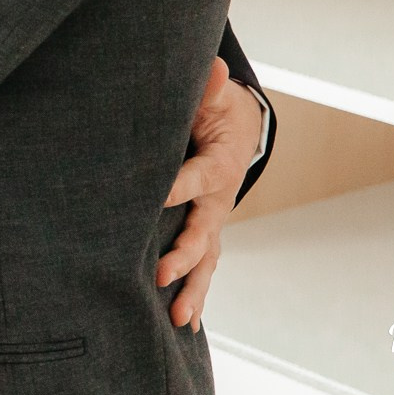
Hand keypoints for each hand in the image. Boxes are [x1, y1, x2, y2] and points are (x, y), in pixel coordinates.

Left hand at [159, 56, 263, 329]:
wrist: (239, 127)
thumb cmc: (214, 108)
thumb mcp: (212, 95)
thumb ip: (209, 87)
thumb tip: (215, 67)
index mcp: (220, 163)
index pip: (197, 177)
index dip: (177, 186)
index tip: (154, 196)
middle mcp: (219, 199)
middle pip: (204, 231)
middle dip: (184, 254)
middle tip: (158, 273)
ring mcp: (213, 220)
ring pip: (206, 259)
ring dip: (193, 289)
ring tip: (179, 320)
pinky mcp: (206, 231)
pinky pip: (203, 266)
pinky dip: (196, 295)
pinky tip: (185, 327)